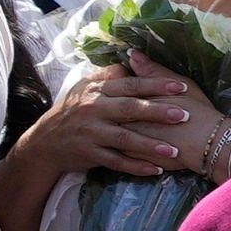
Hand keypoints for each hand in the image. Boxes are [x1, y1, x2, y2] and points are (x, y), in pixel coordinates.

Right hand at [21, 62, 200, 185]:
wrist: (45, 141)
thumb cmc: (73, 110)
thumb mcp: (86, 87)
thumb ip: (110, 76)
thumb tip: (133, 60)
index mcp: (98, 90)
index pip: (131, 85)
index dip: (156, 84)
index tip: (181, 86)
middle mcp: (94, 109)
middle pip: (130, 109)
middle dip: (159, 112)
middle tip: (185, 115)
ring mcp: (92, 133)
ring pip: (125, 138)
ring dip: (150, 145)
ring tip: (173, 150)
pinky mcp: (90, 153)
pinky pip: (116, 161)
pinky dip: (136, 166)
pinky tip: (156, 170)